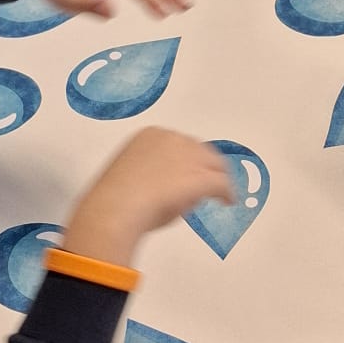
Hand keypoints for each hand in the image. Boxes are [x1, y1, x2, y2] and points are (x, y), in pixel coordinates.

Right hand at [62, 128, 234, 264]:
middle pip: (201, 150)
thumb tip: (171, 186)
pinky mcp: (201, 176)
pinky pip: (221, 183)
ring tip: (221, 193)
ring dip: (217, 177)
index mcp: (151, 135)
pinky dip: (226, 193)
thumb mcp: (133, 174)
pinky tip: (228, 201)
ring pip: (215, 164)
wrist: (116, 207)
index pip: (180, 144)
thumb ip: (153, 172)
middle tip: (209, 182)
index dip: (188, 160)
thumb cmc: (115, 197)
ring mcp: (189, 156)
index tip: (189, 171)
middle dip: (206, 166)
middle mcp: (173, 139)